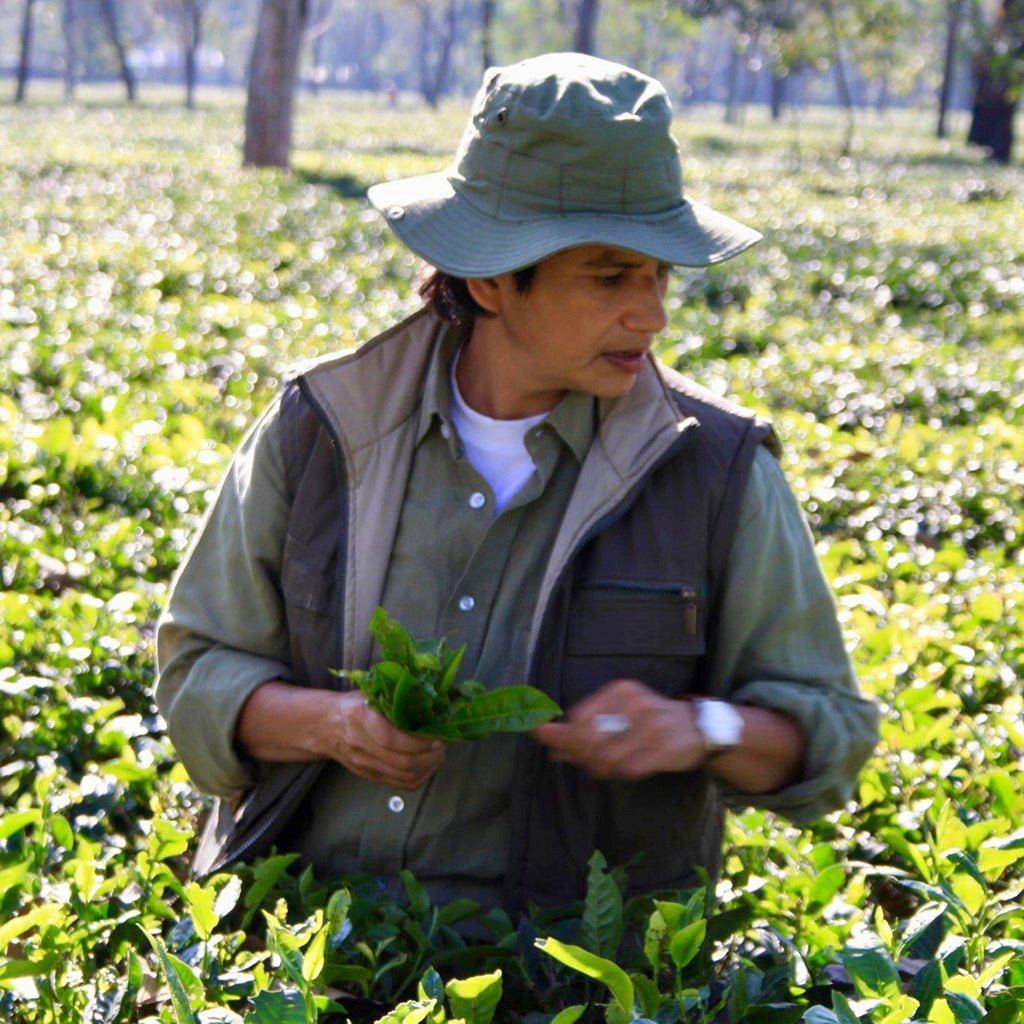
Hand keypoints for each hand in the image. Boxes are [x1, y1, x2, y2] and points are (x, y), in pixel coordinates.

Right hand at [324, 691, 445, 789]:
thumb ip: (396, 697)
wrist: (326, 726)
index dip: (419, 742)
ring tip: (439, 755)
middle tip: (443, 745)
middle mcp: (361, 744)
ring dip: (428, 768)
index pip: (392, 739)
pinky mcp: (370, 776)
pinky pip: (400, 785)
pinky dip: (420, 778)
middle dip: (430, 756)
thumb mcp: (371, 693)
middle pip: (402, 762)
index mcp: (361, 717)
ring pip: (403, 776)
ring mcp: (364, 764)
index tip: (437, 735)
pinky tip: (429, 766)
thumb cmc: (355, 705)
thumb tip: (432, 701)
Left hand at [531, 678, 706, 780]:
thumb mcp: (620, 712)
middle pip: (590, 739)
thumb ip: (586, 728)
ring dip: (597, 768)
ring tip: (600, 768)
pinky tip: (620, 769)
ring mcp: (653, 726)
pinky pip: (628, 769)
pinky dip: (619, 773)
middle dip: (579, 755)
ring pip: (607, 758)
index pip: (580, 718)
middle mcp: (636, 705)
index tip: (559, 751)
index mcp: (621, 691)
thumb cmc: (650, 720)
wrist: (698, 727)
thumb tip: (550, 744)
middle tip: (578, 762)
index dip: (565, 739)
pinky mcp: (665, 749)